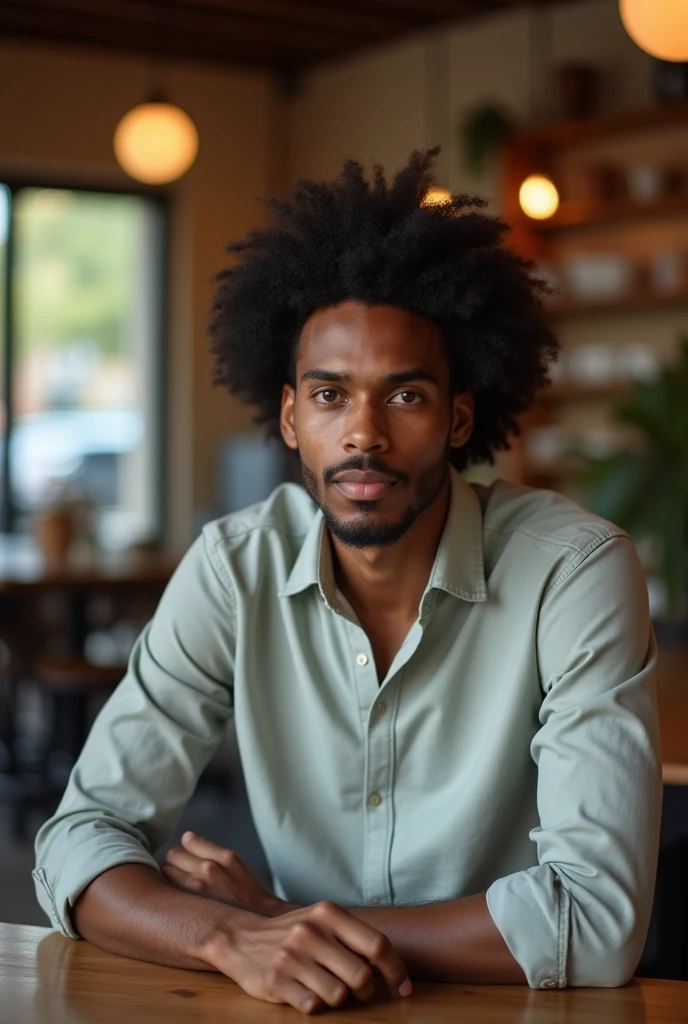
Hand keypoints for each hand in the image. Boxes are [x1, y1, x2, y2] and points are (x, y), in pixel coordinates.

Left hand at [162, 832, 287, 917]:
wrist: (260, 926)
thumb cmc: (248, 897)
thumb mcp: (237, 865)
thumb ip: (212, 850)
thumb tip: (187, 837)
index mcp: (225, 857)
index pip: (187, 841)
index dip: (186, 850)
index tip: (187, 858)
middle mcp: (209, 869)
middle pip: (173, 855)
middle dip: (175, 862)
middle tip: (182, 874)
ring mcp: (197, 888)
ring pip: (166, 871)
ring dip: (170, 877)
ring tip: (179, 887)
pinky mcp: (189, 907)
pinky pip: (167, 891)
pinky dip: (168, 892)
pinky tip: (175, 899)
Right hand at [207, 899, 411, 1014]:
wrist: (240, 938)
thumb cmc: (292, 934)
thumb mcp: (321, 921)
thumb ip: (353, 936)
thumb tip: (392, 965)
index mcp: (328, 913)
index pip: (378, 945)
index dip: (396, 971)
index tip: (404, 988)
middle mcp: (311, 932)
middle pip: (362, 976)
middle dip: (367, 991)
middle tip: (360, 992)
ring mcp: (292, 957)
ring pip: (339, 995)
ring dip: (339, 999)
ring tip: (326, 987)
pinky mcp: (276, 981)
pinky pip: (313, 1006)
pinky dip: (315, 1004)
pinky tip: (306, 992)